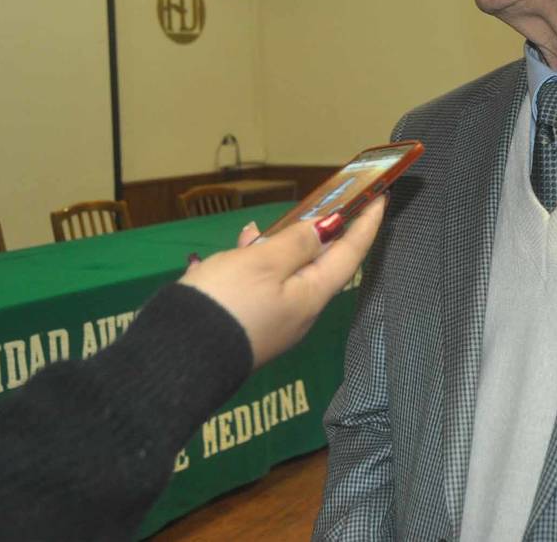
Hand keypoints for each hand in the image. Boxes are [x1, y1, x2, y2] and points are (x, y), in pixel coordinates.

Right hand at [178, 197, 385, 367]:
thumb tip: (327, 229)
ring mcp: (272, 321)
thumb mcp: (262, 263)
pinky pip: (260, 286)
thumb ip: (297, 244)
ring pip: (286, 274)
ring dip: (279, 246)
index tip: (380, 199)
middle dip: (322, 234)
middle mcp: (298, 311)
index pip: (350, 255)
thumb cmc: (226, 303)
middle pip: (320, 265)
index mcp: (311, 296)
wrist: (176, 357)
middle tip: (326, 205)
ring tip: (259, 228)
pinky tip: (233, 253)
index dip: (365, 225)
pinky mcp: (247, 325)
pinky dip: (252, 264)